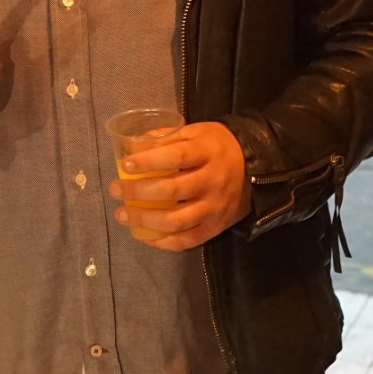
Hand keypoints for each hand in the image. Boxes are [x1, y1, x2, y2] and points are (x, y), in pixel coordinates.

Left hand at [106, 121, 251, 250]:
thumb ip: (166, 138)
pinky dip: (164, 242)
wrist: (257, 167)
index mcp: (208, 153)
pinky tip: (145, 236)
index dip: (149, 162)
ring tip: (122, 215)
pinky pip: (188, 240)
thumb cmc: (218, 146)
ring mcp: (215, 207)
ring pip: (177, 220)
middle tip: (115, 190)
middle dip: (138, 192)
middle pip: (172, 190)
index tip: (126, 164)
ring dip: (145, 221)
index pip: (176, 158)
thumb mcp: (196, 131)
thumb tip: (132, 146)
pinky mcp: (216, 227)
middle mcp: (213, 181)